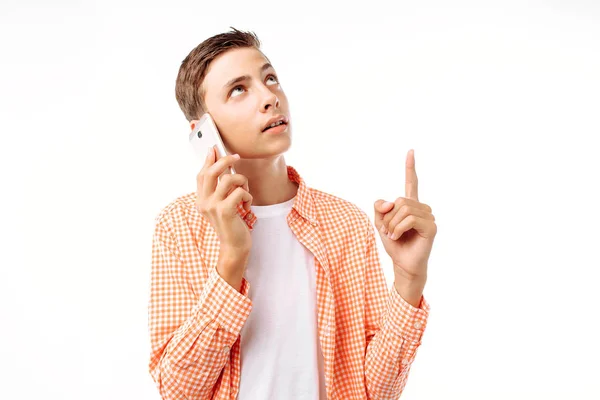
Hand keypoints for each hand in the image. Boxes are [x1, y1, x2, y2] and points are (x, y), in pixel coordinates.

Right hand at [196, 146, 252, 259]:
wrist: (234, 246)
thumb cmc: (232, 224)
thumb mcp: (222, 205)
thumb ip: (220, 189)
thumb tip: (223, 166)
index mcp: (201, 200)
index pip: (201, 175)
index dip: (208, 160)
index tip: (214, 148)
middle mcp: (203, 203)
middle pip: (211, 172)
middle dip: (225, 160)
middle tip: (236, 157)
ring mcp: (213, 207)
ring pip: (229, 179)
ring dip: (243, 182)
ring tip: (245, 192)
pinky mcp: (225, 211)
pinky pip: (240, 191)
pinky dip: (248, 196)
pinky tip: (247, 206)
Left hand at [373, 149, 436, 280]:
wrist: (402, 263)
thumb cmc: (394, 244)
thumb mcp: (380, 223)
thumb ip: (380, 208)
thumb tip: (391, 201)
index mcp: (410, 205)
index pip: (412, 182)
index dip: (410, 167)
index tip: (410, 151)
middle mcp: (422, 208)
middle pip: (400, 200)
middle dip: (388, 217)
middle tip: (388, 231)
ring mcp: (428, 216)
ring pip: (403, 209)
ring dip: (392, 224)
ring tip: (393, 235)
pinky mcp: (431, 227)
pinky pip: (409, 219)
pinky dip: (398, 228)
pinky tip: (397, 237)